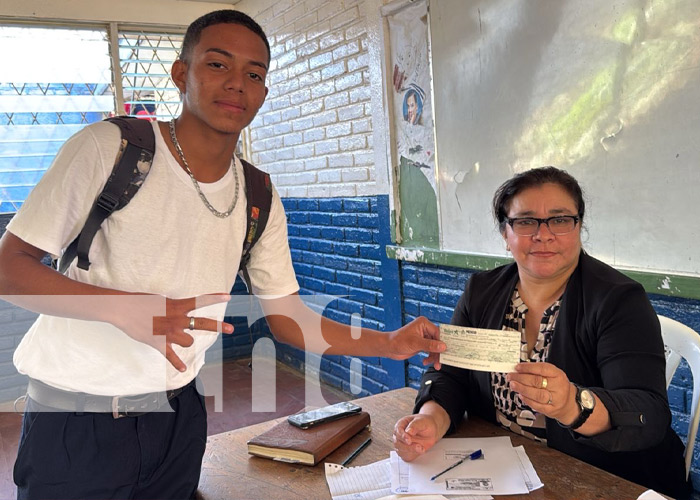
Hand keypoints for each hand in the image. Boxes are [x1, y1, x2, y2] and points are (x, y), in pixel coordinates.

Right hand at [110, 293, 232, 371]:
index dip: (214, 298)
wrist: (124, 309)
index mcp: (177, 306)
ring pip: (189, 342)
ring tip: (178, 337)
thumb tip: (181, 310)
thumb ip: (175, 306)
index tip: (229, 296)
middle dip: (218, 326)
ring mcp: (169, 332)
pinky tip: (184, 370)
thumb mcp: (162, 300)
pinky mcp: (159, 343)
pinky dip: (177, 364)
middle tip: (231, 329)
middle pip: (202, 324)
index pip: (200, 301)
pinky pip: (171, 357)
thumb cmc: (141, 302)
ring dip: (186, 341)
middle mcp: (176, 319)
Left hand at [386, 317, 444, 367]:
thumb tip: (443, 347)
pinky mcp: (422, 344)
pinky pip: (430, 351)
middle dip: (439, 352)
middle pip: (438, 341)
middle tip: (442, 361)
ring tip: (435, 365)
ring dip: (435, 357)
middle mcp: (425, 329)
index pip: (438, 333)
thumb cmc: (399, 341)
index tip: (447, 352)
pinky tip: (425, 362)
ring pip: (435, 347)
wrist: (389, 348)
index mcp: (424, 323)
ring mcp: (424, 337)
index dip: (442, 342)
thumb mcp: (416, 343)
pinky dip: (430, 357)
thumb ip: (430, 345)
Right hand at [393, 413, 440, 461]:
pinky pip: (406, 457)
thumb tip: (408, 431)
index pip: (398, 432)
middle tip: (418, 446)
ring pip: (401, 451)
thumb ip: (415, 426)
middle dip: (408, 447)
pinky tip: (420, 451)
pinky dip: (412, 456)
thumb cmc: (424, 423)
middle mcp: (399, 435)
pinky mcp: (407, 452)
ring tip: (421, 449)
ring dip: (411, 451)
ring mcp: (402, 444)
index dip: (403, 437)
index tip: (409, 440)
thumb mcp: (421, 421)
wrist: (430, 429)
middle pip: (398, 443)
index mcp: (401, 425)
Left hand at [506, 362, 576, 421]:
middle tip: (511, 376)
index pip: (542, 369)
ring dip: (522, 389)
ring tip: (513, 385)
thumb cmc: (557, 386)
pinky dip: (526, 399)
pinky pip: (536, 405)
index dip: (528, 368)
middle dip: (520, 378)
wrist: (568, 403)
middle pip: (537, 381)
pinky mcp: (551, 410)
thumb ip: (537, 371)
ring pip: (536, 394)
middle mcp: (558, 387)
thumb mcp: (552, 375)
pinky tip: (520, 395)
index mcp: (558, 375)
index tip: (517, 367)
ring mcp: (555, 399)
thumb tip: (519, 369)